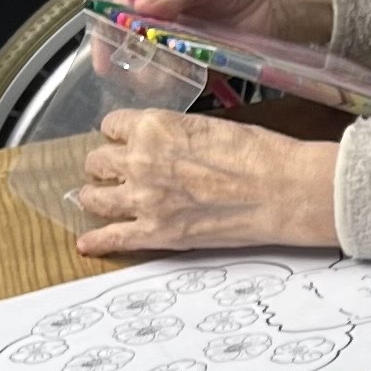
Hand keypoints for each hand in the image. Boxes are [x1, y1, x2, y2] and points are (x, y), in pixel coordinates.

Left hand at [72, 107, 340, 254]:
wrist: (282, 190)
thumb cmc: (259, 154)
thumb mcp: (209, 126)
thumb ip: (176, 135)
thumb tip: (168, 147)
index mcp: (154, 126)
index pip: (113, 126)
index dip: (120, 135)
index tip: (125, 142)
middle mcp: (140, 159)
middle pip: (98, 161)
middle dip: (106, 166)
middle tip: (116, 173)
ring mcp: (144, 199)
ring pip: (94, 197)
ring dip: (95, 197)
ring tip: (99, 201)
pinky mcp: (156, 232)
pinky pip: (113, 237)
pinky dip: (97, 241)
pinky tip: (87, 244)